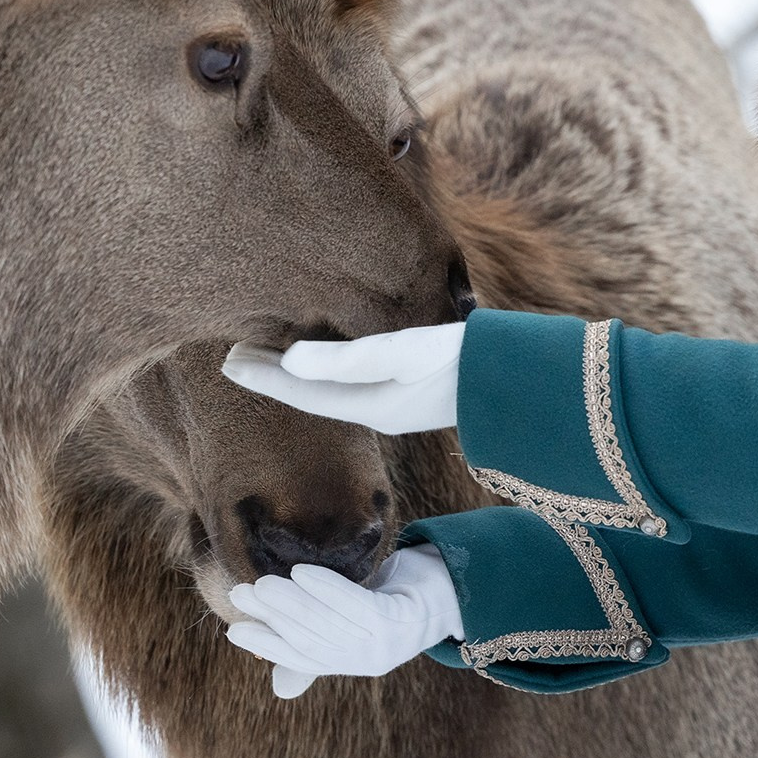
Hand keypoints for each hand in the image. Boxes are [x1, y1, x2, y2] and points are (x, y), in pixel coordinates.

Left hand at [221, 321, 463, 435]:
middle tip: (235, 355)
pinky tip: (338, 351)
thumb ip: (346, 360)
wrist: (532, 379)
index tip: (225, 359)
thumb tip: (289, 361)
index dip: (262, 376)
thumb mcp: (406, 355)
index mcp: (372, 406)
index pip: (301, 391)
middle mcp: (382, 407)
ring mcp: (402, 400)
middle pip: (312, 392)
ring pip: (335, 386)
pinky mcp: (422, 386)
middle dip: (275, 374)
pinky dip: (335, 366)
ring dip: (302, 371)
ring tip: (274, 350)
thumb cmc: (469, 361)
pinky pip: (361, 379)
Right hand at [224, 544, 464, 697]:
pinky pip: (357, 606)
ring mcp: (387, 644)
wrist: (453, 583)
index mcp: (354, 660)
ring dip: (292, 604)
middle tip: (241, 594)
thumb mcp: (355, 618)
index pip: (303, 658)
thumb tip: (279, 689)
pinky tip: (302, 573)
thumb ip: (319, 643)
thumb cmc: (396, 597)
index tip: (235, 631)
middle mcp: (370, 659)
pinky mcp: (400, 620)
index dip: (269, 647)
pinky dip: (327, 590)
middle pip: (312, 640)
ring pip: (329, 624)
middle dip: (273, 619)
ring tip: (263, 584)